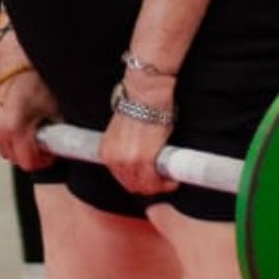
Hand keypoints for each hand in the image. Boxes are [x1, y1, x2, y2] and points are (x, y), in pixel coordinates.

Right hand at [0, 46, 59, 171]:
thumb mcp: (58, 110)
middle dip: (33, 153)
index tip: (52, 149)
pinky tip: (26, 123)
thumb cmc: (39, 78)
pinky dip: (14, 137)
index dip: (44, 159)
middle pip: (17, 159)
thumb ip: (62, 135)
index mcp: (13, 128)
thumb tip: (71, 148)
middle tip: (47, 139)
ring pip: (8, 150)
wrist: (21, 59)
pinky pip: (2, 139)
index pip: (28, 162)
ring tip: (36, 128)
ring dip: (22, 145)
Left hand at [101, 73, 175, 197]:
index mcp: (105, 151)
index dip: (136, 181)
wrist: (146, 92)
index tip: (149, 179)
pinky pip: (154, 182)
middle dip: (149, 186)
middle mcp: (113, 159)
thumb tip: (139, 156)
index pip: (120, 177)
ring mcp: (127, 161)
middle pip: (131, 185)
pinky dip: (166, 184)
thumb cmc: (139, 105)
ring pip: (143, 186)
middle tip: (164, 181)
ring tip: (170, 180)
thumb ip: (125, 146)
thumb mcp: (122, 130)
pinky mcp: (144, 160)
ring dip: (159, 186)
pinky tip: (173, 179)